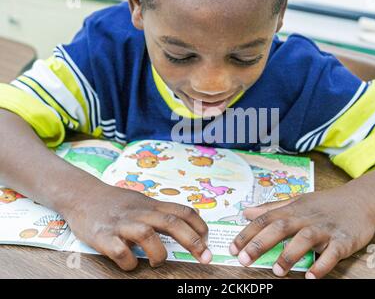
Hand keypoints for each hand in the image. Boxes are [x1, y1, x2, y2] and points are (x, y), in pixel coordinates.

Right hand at [62, 185, 210, 270]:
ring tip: (158, 262)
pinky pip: (119, 251)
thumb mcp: (141, 201)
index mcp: (151, 205)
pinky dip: (129, 262)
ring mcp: (121, 224)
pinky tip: (131, 264)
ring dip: (158, 252)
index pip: (182, 211)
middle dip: (192, 241)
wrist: (80, 194)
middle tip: (205, 257)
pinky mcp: (102, 236)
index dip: (199, 226)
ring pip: (147, 234)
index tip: (208, 240)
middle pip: (171, 223)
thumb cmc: (114, 201)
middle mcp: (139, 213)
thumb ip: (160, 211)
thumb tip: (186, 223)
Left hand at [229, 189, 374, 278]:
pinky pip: (332, 253)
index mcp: (292, 209)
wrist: (361, 199)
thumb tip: (246, 212)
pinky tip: (311, 277)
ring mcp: (324, 229)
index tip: (232, 248)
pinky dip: (322, 264)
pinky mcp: (343, 240)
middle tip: (244, 259)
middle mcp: (305, 218)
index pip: (265, 219)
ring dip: (290, 254)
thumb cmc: (324, 203)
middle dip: (260, 243)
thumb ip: (271, 208)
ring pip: (304, 239)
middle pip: (280, 227)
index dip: (247, 233)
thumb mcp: (296, 201)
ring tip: (277, 271)